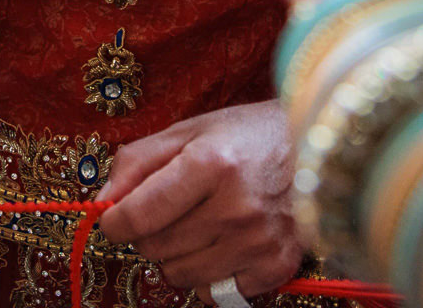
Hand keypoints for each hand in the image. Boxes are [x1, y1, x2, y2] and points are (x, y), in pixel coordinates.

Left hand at [95, 102, 301, 298]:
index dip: (114, 222)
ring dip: (176, 255)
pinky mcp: (277, 266)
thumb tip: (102, 203)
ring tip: (199, 225)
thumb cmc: (247, 136)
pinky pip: (215, 293)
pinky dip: (210, 275)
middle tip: (169, 211)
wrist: (320, 149)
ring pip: (180, 276)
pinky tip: (223, 245)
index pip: (138, 215)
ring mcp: (258, 242)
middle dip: (148, 232)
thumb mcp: (189, 131)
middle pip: (155, 248)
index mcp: (210, 164)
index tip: (113, 218)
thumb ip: (138, 162)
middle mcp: (236, 207)